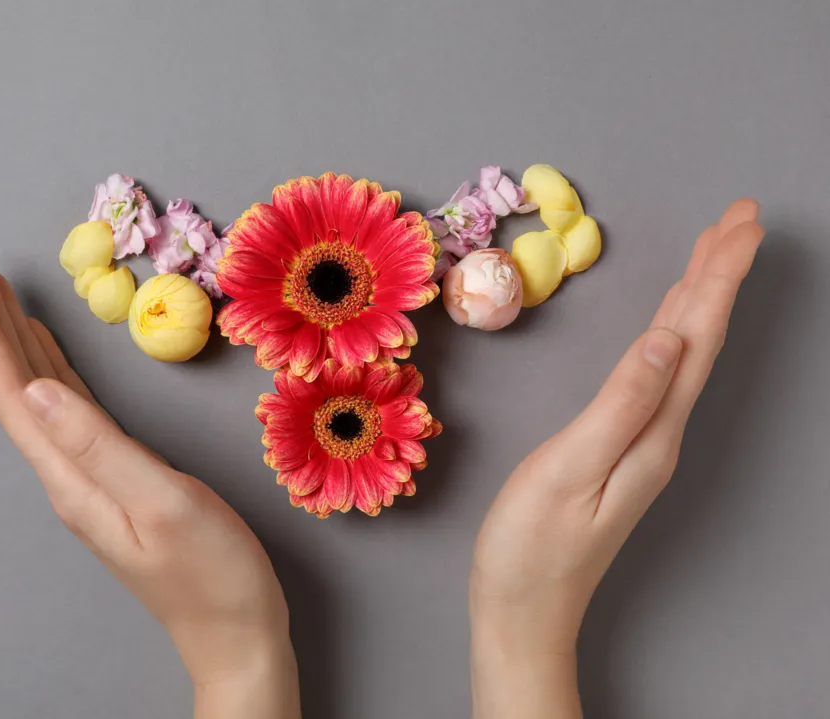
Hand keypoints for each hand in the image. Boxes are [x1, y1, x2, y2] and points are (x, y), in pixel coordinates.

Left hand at [0, 248, 299, 718]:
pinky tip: (50, 358)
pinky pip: (71, 413)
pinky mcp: (117, 480)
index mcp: (74, 477)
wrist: (235, 631)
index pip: (16, 394)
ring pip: (41, 398)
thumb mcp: (163, 503)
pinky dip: (55, 374)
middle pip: (18, 389)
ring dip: (16, 344)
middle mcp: (71, 476)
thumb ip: (101, 446)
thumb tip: (41, 389)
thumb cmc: (212, 572)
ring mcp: (92, 479)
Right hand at [470, 200, 764, 718]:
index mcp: (654, 429)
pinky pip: (660, 374)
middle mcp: (660, 432)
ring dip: (702, 299)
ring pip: (684, 354)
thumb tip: (668, 339)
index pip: (695, 337)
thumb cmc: (531, 545)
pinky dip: (672, 334)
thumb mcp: (571, 468)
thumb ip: (622, 402)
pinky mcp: (622, 448)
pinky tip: (669, 324)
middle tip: (741, 217)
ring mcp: (644, 442)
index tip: (740, 223)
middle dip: (721, 274)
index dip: (718, 277)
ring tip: (713, 253)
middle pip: (700, 339)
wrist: (522, 608)